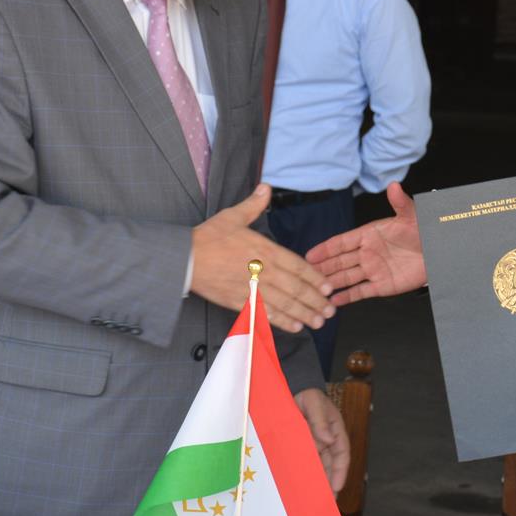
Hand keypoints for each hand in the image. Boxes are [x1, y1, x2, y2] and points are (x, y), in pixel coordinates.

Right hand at [190, 185, 333, 333]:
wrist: (185, 259)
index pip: (298, 266)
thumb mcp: (233, 216)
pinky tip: (294, 327)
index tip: (328, 287)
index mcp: (265, 250)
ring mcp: (253, 289)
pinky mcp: (240, 302)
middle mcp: (263, 271)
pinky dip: (281, 322)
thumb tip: (265, 188)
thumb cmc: (208, 237)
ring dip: (304, 313)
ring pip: (285, 304)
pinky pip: (266, 314)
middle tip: (330, 310)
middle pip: (296, 288)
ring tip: (318, 322)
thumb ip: (253, 205)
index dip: (315, 278)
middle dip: (315, 301)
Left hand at [294, 387, 349, 492]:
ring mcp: (314, 444)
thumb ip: (321, 421)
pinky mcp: (301, 446)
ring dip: (318, 481)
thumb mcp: (315, 403)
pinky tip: (300, 484)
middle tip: (327, 501)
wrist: (293, 389)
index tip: (337, 487)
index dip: (340, 472)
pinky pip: (303, 461)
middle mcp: (327, 441)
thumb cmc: (309, 394)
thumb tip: (328, 440)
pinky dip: (304, 473)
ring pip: (318, 466)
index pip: (342, 454)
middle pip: (331, 466)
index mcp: (336, 432)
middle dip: (330, 483)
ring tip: (314, 498)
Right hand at [306, 183, 425, 306]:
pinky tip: (334, 301)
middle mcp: (368, 253)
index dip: (326, 249)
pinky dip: (347, 297)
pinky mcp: (382, 285)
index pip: (342, 242)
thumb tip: (394, 186)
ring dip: (331, 283)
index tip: (310, 254)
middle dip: (322, 268)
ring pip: (346, 277)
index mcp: (369, 235)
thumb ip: (400, 203)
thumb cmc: (424, 230)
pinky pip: (361, 291)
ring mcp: (373, 270)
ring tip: (315, 290)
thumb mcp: (411, 216)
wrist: (440, 251)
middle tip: (305, 275)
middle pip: (340, 262)